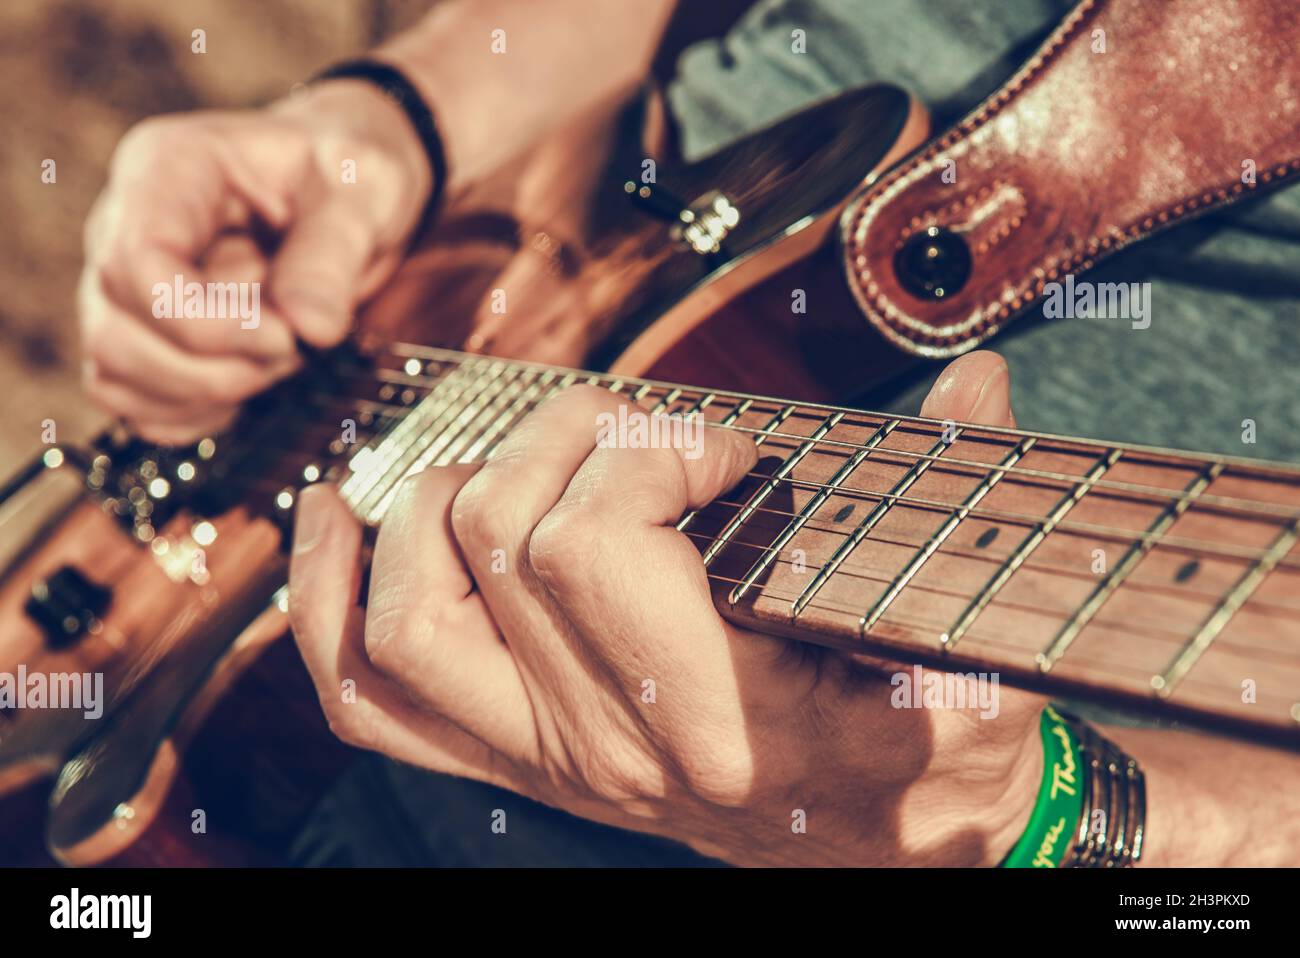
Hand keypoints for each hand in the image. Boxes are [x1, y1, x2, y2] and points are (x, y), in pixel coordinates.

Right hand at [79, 80, 431, 442]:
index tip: (284, 337)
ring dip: (206, 391)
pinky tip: (248, 385)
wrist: (343, 186)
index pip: (137, 263)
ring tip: (278, 357)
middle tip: (295, 346)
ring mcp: (127, 284)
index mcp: (168, 168)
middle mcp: (127, 225)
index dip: (205, 322)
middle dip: (216, 366)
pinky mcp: (143, 332)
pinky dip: (191, 413)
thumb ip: (334, 253)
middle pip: (117, 330)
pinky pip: (131, 398)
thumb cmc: (343, 171)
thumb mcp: (365, 187)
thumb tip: (308, 327)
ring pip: (114, 370)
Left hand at [289, 351, 1044, 865]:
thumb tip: (973, 385)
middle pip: (493, 542)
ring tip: (520, 458)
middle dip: (561, 441)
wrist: (884, 849)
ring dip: (437, 504)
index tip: (722, 449)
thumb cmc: (923, 761)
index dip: (647, 453)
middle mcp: (606, 748)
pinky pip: (365, 698)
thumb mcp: (973, 660)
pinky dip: (324, 600)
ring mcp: (541, 760)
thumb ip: (971, 526)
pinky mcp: (510, 761)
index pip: (593, 545)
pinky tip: (336, 518)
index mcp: (719, 723)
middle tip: (637, 436)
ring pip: (403, 617)